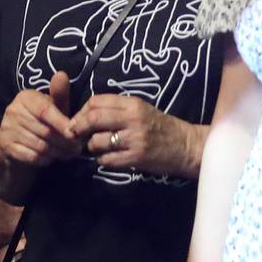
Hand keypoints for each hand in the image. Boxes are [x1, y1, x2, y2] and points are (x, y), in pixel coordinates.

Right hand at [0, 71, 77, 169]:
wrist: (15, 141)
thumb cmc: (41, 120)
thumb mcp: (51, 106)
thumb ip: (59, 94)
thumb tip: (61, 74)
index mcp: (25, 97)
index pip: (45, 111)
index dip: (62, 123)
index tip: (76, 133)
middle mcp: (12, 111)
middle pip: (44, 130)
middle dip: (64, 142)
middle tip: (77, 148)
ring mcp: (7, 130)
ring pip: (39, 146)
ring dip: (57, 152)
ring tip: (68, 154)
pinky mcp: (5, 147)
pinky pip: (30, 156)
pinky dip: (44, 159)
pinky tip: (51, 158)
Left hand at [70, 93, 198, 176]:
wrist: (185, 146)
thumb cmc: (160, 127)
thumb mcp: (140, 110)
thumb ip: (116, 110)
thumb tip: (84, 116)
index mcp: (133, 103)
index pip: (96, 101)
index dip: (82, 111)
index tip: (78, 121)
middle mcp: (133, 118)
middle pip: (93, 118)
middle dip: (79, 128)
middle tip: (76, 136)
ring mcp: (134, 139)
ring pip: (97, 142)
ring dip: (91, 147)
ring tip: (98, 148)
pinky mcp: (136, 158)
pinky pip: (106, 160)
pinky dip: (103, 160)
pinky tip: (110, 158)